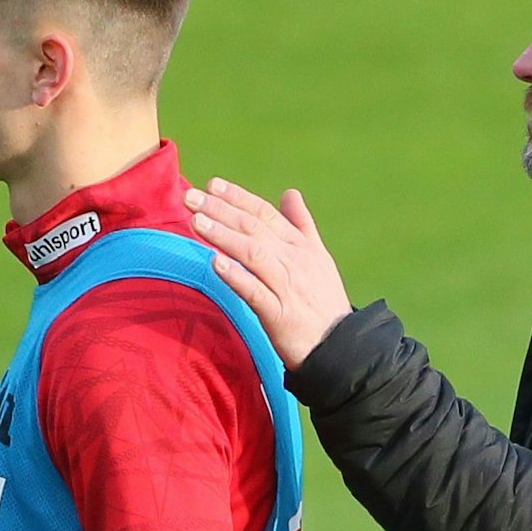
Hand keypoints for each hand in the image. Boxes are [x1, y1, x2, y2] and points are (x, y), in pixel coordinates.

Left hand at [186, 179, 352, 369]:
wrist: (341, 345)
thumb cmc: (324, 300)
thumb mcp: (319, 256)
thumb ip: (302, 224)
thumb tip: (290, 193)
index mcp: (301, 246)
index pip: (266, 214)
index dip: (239, 198)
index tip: (213, 185)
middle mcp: (294, 261)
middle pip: (254, 229)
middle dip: (221, 210)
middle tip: (191, 197)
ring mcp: (287, 287)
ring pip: (253, 254)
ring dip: (223, 236)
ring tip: (196, 222)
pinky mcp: (279, 314)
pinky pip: (255, 292)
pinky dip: (236, 277)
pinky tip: (215, 263)